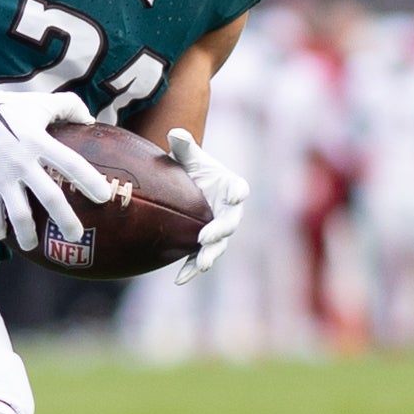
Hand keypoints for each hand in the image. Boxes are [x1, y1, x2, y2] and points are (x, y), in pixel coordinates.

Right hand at [0, 82, 113, 251]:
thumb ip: (68, 106)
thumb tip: (91, 120)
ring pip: (19, 215)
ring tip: (33, 246)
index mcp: (38, 141)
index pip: (71, 163)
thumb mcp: (38, 102)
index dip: (90, 180)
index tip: (104, 197)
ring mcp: (2, 177)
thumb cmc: (4, 107)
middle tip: (77, 236)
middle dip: (66, 220)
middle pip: (49, 197)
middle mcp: (22, 162)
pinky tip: (4, 235)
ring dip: (28, 234)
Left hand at [166, 127, 248, 282]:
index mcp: (230, 186)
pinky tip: (179, 279)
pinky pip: (198, 258)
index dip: (237, 192)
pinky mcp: (204, 245)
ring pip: (218, 246)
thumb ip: (184, 146)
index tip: (233, 196)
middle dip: (220, 231)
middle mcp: (229, 211)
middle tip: (206, 237)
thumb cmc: (192, 169)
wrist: (188, 187)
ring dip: (210, 256)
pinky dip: (190, 269)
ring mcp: (218, 230)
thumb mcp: (187, 156)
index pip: (238, 189)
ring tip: (202, 265)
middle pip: (229, 223)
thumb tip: (175, 134)